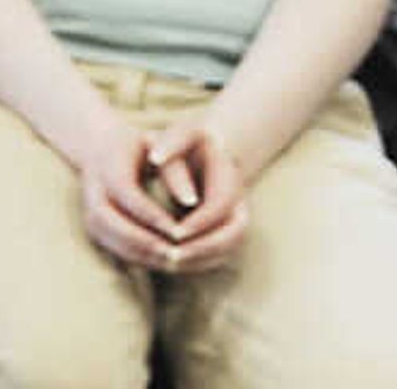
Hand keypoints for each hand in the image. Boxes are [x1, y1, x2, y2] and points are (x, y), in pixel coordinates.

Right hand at [58, 117, 196, 274]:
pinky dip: (134, 257)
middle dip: (140, 239)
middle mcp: (92, 185)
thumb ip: (177, 173)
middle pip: (106, 218)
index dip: (150, 213)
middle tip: (174, 254)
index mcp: (108, 160)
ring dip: (138, 252)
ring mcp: (88, 206)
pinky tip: (161, 262)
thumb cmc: (146, 148)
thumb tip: (192, 202)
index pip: (125, 191)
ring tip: (171, 262)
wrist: (106, 149)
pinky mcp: (92, 225)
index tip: (179, 231)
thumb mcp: (163, 148)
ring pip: (106, 236)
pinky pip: (110, 245)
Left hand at [136, 114, 249, 272]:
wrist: (213, 150)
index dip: (199, 222)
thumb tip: (155, 158)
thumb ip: (171, 143)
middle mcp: (241, 204)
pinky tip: (172, 263)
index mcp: (231, 180)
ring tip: (168, 263)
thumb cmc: (192, 141)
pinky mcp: (228, 232)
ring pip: (228, 250)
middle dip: (203, 249)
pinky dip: (200, 262)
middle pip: (232, 236)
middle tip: (172, 256)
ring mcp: (238, 220)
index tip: (174, 232)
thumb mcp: (183, 133)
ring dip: (201, 260)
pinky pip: (220, 254)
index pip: (219, 208)